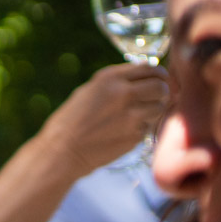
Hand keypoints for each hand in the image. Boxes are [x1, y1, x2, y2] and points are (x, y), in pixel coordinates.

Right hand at [38, 62, 169, 175]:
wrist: (60, 153)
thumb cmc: (69, 123)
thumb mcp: (87, 92)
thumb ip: (115, 84)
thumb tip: (141, 80)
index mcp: (109, 79)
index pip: (149, 68)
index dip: (157, 74)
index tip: (158, 80)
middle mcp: (123, 94)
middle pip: (160, 86)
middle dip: (160, 92)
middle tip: (154, 99)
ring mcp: (131, 116)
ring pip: (159, 107)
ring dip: (153, 111)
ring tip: (136, 118)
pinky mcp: (134, 136)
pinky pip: (147, 128)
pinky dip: (139, 130)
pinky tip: (121, 134)